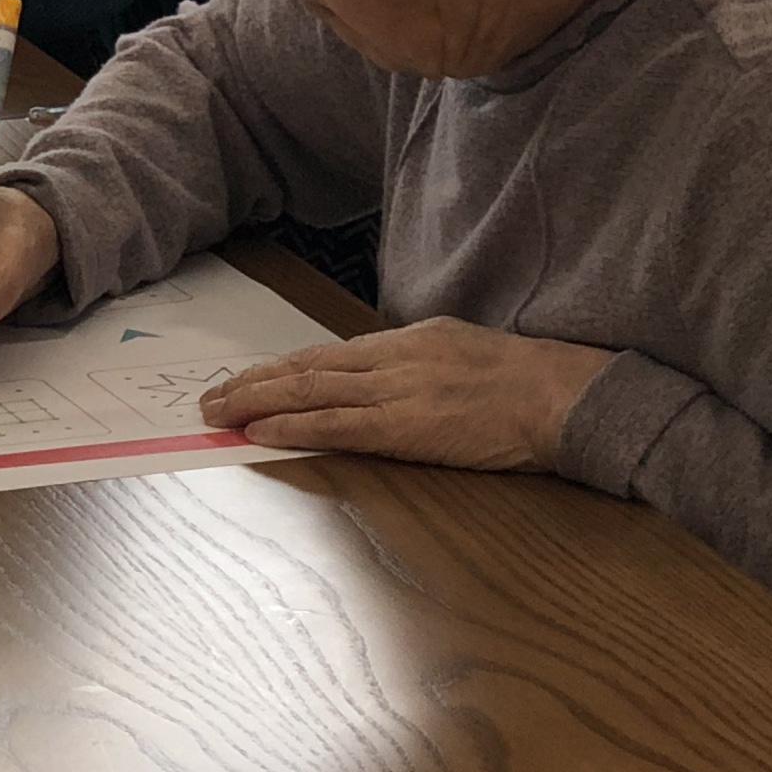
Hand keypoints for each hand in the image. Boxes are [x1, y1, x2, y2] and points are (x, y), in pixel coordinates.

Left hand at [196, 319, 610, 472]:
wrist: (561, 395)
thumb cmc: (525, 383)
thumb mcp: (465, 356)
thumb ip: (421, 366)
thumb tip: (385, 381)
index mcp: (410, 340)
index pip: (330, 354)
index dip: (282, 368)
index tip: (248, 379)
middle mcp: (395, 358)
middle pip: (308, 367)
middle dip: (255, 382)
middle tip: (211, 396)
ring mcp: (398, 390)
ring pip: (311, 392)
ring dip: (257, 404)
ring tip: (218, 413)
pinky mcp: (406, 427)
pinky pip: (336, 425)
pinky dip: (293, 427)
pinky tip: (260, 431)